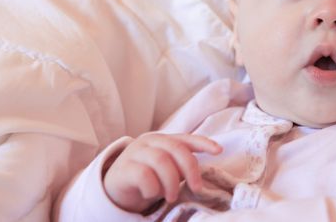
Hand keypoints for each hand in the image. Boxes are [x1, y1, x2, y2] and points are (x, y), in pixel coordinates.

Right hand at [103, 133, 221, 212]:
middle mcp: (150, 141)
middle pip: (176, 149)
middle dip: (190, 170)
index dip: (204, 143)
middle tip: (196, 188)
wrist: (116, 189)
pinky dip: (153, 188)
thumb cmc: (148, 178)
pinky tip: (151, 194)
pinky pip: (144, 175)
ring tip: (172, 196)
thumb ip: (181, 166)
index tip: (219, 151)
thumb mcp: (167, 170)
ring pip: (161, 161)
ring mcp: (135, 152)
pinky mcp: (123, 168)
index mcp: (163, 140)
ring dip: (171, 182)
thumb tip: (199, 175)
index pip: (186, 138)